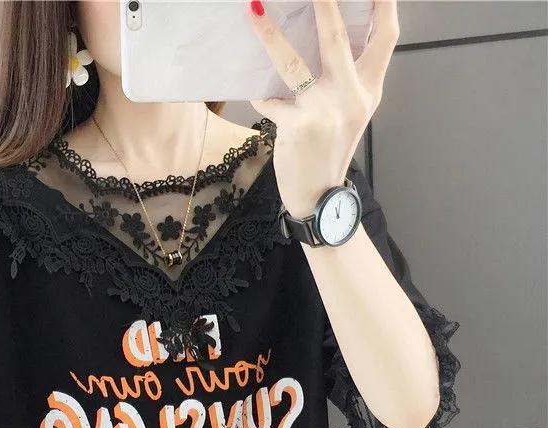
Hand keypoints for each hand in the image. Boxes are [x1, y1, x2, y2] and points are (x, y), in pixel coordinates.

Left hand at [246, 0, 399, 217]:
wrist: (319, 196)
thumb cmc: (330, 150)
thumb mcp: (351, 113)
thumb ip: (348, 79)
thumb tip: (327, 37)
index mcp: (368, 89)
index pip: (386, 38)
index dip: (384, 5)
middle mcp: (351, 96)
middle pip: (338, 39)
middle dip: (324, 5)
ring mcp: (324, 110)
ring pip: (294, 64)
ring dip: (271, 35)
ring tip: (254, 10)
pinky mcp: (298, 126)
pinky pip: (269, 100)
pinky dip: (260, 95)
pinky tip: (254, 92)